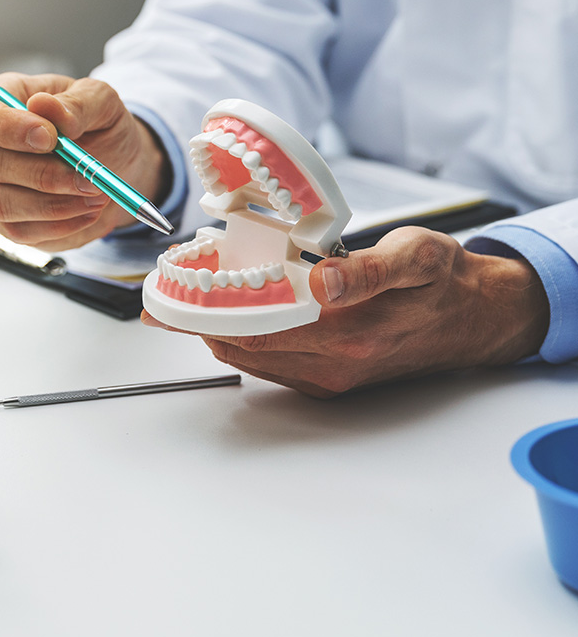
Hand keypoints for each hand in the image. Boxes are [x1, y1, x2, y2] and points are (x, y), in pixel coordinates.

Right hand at [0, 72, 168, 250]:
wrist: (119, 165)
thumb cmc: (102, 127)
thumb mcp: (102, 103)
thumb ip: (77, 103)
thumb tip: (44, 106)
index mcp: (1, 103)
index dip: (6, 127)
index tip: (49, 138)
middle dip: (44, 175)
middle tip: (89, 179)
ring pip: (2, 204)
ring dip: (55, 206)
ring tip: (97, 195)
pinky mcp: (9, 221)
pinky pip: (22, 231)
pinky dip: (61, 225)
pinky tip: (89, 211)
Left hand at [142, 227, 549, 396]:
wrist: (472, 318)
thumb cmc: (442, 281)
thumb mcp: (417, 256)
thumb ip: (368, 271)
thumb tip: (322, 282)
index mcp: (348, 330)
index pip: (255, 324)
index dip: (205, 310)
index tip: (168, 295)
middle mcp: (333, 362)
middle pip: (242, 345)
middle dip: (198, 321)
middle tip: (163, 296)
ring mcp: (330, 376)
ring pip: (252, 358)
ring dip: (215, 332)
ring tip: (186, 303)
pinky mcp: (332, 380)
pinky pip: (271, 365)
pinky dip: (242, 342)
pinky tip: (231, 319)